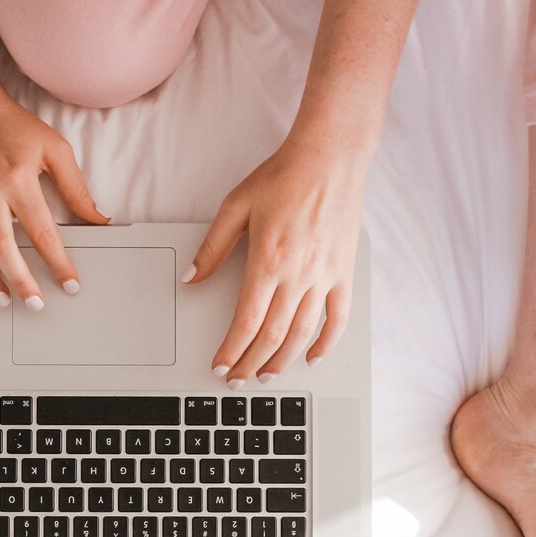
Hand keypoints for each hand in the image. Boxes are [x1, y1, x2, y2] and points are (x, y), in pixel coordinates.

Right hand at [0, 83, 108, 304]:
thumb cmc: (12, 124)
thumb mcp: (53, 147)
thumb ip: (76, 188)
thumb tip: (99, 221)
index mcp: (18, 178)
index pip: (42, 231)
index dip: (58, 262)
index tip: (71, 285)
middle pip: (3, 245)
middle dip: (21, 279)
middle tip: (37, 305)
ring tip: (3, 300)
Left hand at [183, 133, 367, 384]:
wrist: (330, 157)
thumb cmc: (283, 176)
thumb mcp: (236, 206)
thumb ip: (213, 247)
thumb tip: (192, 277)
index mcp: (267, 261)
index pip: (247, 321)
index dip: (232, 350)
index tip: (221, 366)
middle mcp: (297, 275)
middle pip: (273, 335)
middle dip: (252, 363)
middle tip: (238, 379)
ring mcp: (324, 276)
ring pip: (303, 333)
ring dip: (283, 360)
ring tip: (267, 376)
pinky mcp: (344, 272)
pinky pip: (338, 317)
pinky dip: (327, 342)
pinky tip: (314, 357)